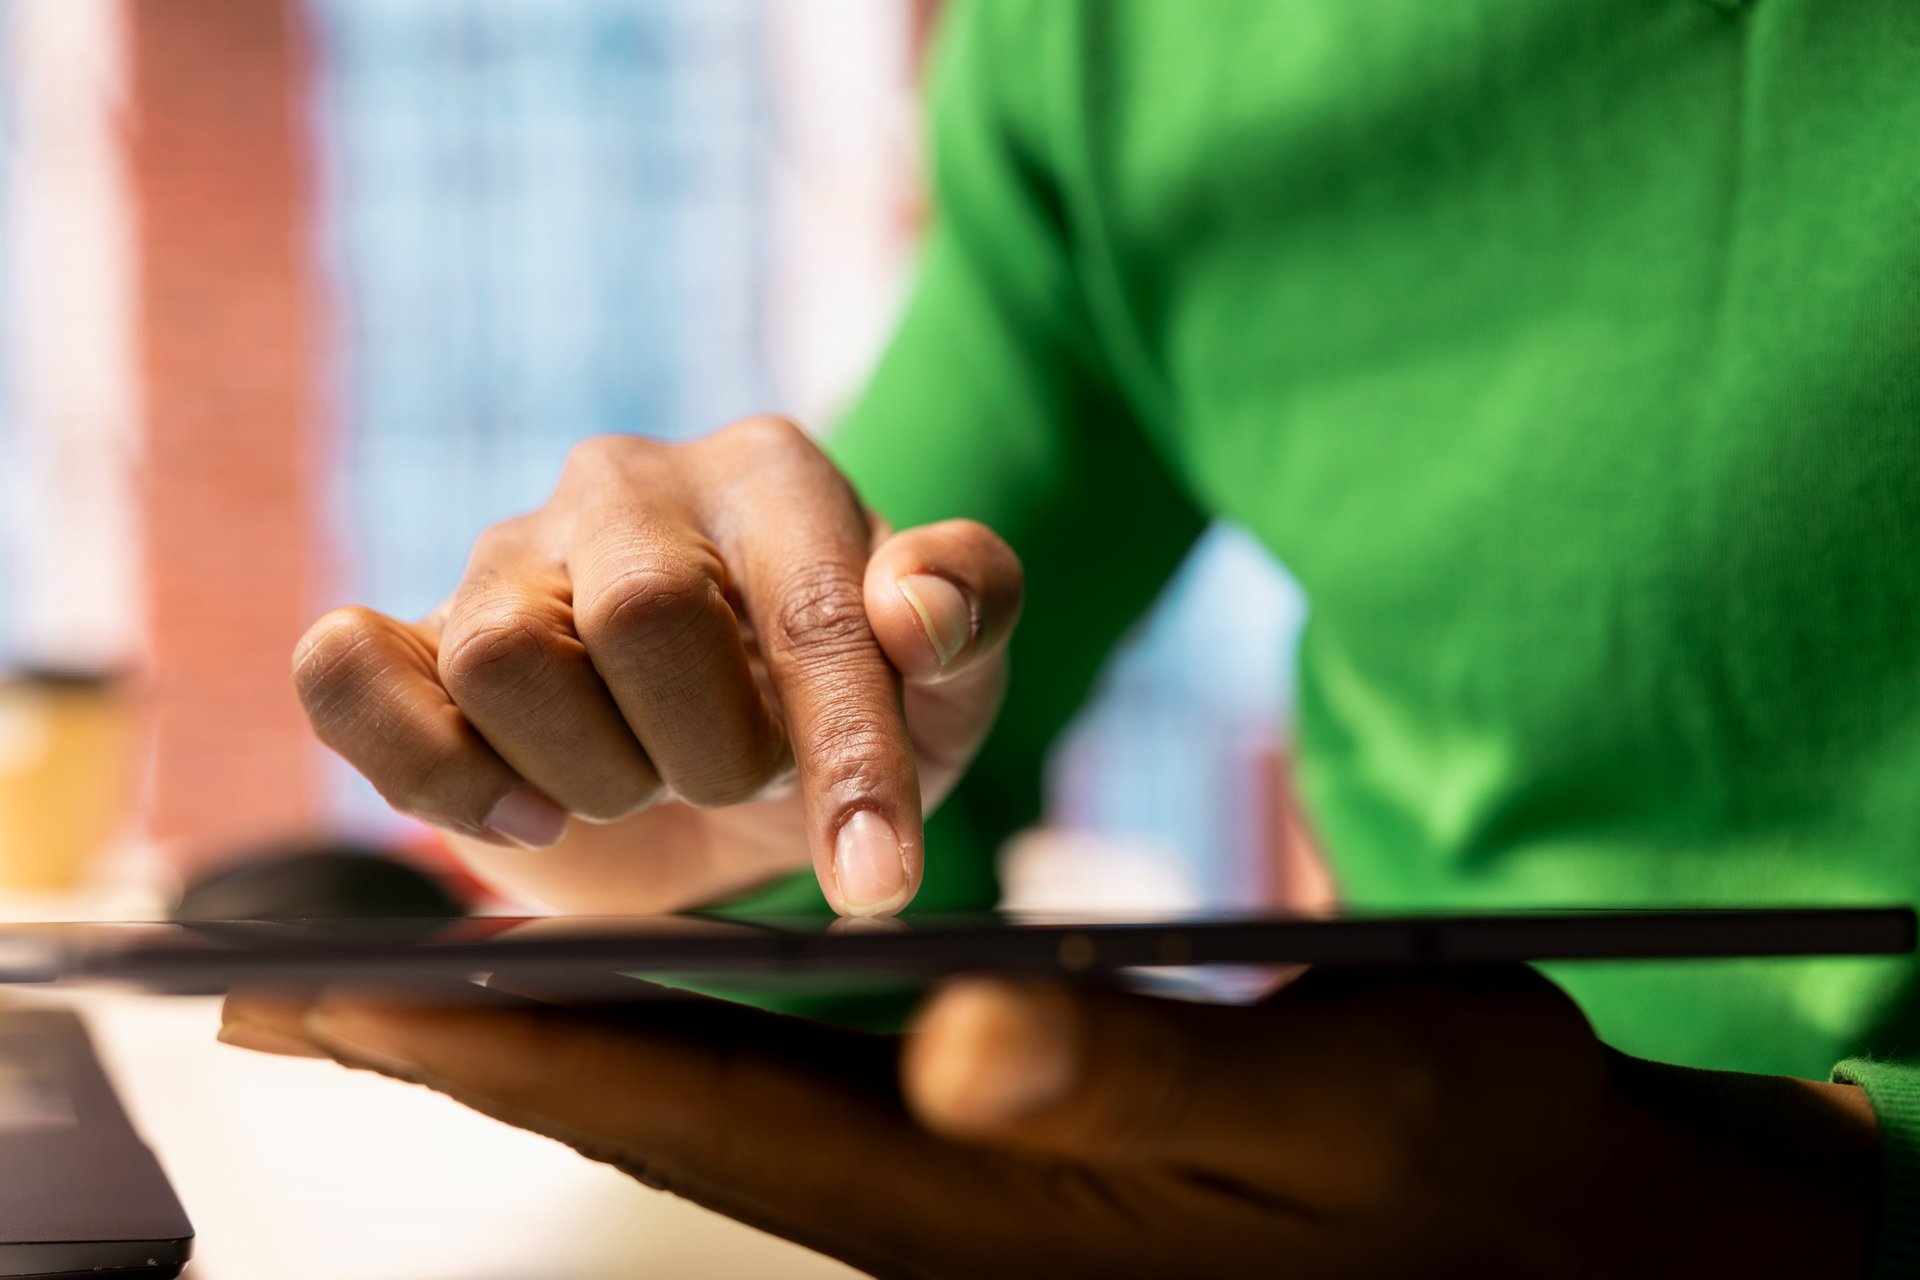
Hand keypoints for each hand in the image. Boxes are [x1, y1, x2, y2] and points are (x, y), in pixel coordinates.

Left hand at [220, 966, 1876, 1278]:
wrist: (1542, 1225)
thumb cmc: (1454, 1162)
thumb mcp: (1331, 1091)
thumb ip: (1148, 1068)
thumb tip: (963, 1037)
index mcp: (986, 1204)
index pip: (701, 1111)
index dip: (509, 1051)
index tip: (331, 1002)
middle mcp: (944, 1200)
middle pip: (667, 1112)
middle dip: (480, 1051)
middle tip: (303, 995)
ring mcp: (971, 1182)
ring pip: (721, 1103)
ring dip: (568, 1040)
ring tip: (427, 987)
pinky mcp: (1010, 1152)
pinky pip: (805, 1093)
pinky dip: (692, 1037)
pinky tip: (651, 995)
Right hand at [292, 419, 1021, 915]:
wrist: (727, 764)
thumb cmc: (843, 713)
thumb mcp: (949, 685)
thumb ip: (972, 615)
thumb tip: (917, 607)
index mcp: (772, 479)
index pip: (808, 609)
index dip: (845, 756)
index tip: (874, 882)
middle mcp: (628, 487)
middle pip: (637, 617)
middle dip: (706, 753)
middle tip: (737, 778)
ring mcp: (508, 554)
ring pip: (500, 656)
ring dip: (589, 775)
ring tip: (643, 779)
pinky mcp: (411, 637)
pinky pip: (344, 671)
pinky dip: (428, 766)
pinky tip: (524, 810)